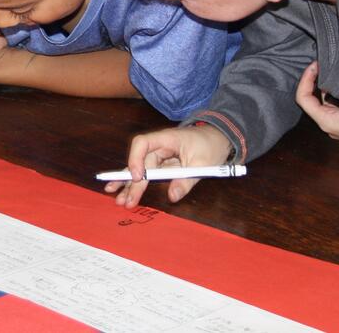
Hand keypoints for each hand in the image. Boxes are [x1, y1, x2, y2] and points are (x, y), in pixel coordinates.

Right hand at [104, 124, 232, 207]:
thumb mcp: (203, 164)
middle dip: (131, 183)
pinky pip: (148, 175)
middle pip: (140, 163)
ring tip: (119, 200)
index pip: (142, 143)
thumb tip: (172, 196)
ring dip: (130, 186)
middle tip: (125, 201)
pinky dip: (138, 185)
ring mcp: (160, 156)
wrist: (219, 139)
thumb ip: (186, 180)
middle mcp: (158, 147)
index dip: (136, 159)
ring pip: (141, 171)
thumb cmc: (210, 145)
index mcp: (166, 139)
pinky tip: (125, 193)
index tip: (138, 177)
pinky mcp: (163, 165)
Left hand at [295, 61, 338, 146]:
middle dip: (316, 80)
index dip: (306, 79)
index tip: (315, 65)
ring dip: (326, 87)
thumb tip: (328, 72)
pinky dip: (335, 94)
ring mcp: (338, 127)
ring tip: (333, 70)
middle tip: (324, 64)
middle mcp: (329, 127)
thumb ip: (338, 85)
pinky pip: (334, 107)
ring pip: (324, 102)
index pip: (303, 98)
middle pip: (312, 100)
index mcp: (327, 122)